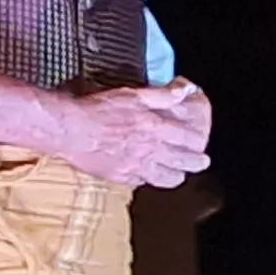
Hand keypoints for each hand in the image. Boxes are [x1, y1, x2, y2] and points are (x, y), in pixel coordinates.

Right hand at [60, 87, 211, 188]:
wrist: (72, 131)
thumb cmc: (100, 110)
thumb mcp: (133, 94)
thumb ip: (162, 95)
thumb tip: (184, 91)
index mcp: (156, 129)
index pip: (188, 140)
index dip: (198, 145)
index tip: (203, 149)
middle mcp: (151, 152)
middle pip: (183, 163)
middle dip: (195, 164)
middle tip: (201, 163)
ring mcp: (137, 168)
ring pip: (166, 179)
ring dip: (176, 176)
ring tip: (179, 174)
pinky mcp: (121, 177)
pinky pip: (142, 182)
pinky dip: (149, 180)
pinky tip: (148, 176)